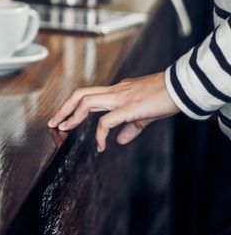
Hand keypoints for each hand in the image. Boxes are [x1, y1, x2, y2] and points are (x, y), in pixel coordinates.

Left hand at [47, 72, 179, 152]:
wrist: (182, 88)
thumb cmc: (165, 98)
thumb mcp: (145, 114)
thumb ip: (130, 127)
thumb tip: (119, 140)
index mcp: (117, 91)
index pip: (88, 94)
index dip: (73, 105)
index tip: (62, 118)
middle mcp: (115, 91)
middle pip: (80, 94)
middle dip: (64, 108)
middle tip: (53, 123)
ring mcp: (120, 98)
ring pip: (86, 101)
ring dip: (72, 116)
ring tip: (64, 129)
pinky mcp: (129, 108)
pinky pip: (106, 121)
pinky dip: (99, 133)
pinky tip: (100, 145)